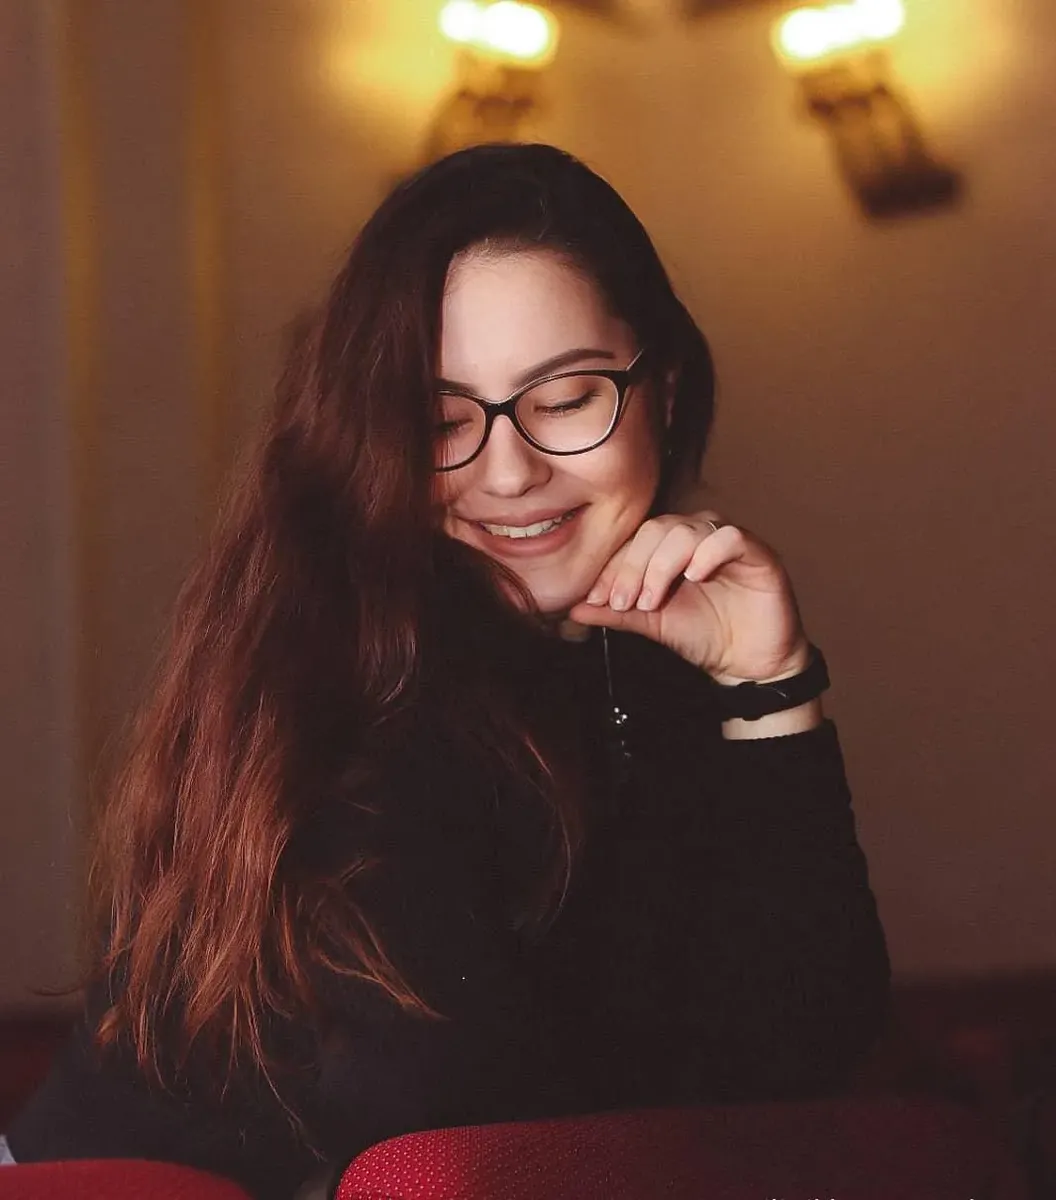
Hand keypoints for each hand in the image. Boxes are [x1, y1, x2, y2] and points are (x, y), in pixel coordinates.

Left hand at [568, 512, 810, 683]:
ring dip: (662, 565)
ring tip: (653, 601)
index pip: (634, 542)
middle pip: (656, 529)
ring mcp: (726, 541)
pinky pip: (730, 536)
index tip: (596, 598)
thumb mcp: (652, 624)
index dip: (613, 567)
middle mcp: (697, 536)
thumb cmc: (705, 636)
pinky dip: (708, 553)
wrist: (748, 665)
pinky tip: (694, 577)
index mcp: (670, 548)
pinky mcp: (757, 553)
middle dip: (633, 566)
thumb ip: (617, 612)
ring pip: (687, 530)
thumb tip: (574, 608)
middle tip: (625, 602)